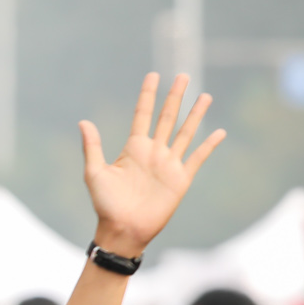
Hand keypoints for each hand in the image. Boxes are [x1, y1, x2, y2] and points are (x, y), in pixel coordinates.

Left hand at [78, 73, 224, 255]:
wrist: (123, 230)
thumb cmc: (106, 204)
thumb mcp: (95, 173)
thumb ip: (92, 147)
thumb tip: (83, 122)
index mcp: (133, 148)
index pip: (143, 114)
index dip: (148, 95)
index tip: (154, 75)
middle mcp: (153, 152)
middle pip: (167, 117)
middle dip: (175, 96)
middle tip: (183, 76)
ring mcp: (168, 164)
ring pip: (185, 132)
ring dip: (195, 114)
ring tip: (205, 96)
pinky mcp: (181, 179)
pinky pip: (198, 158)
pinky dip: (209, 145)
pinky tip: (220, 131)